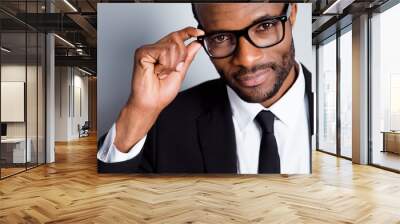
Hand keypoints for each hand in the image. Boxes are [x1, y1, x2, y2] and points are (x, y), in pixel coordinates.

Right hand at [114, 27, 203, 151]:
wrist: (151, 103)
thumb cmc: (161, 92)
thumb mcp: (180, 73)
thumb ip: (187, 57)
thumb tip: (196, 44)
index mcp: (163, 52)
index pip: (177, 36)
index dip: (188, 32)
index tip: (200, 32)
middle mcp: (155, 48)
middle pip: (177, 39)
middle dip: (181, 57)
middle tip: (174, 70)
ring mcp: (148, 49)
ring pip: (171, 46)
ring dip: (172, 64)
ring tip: (162, 74)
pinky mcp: (142, 52)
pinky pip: (163, 52)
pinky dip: (165, 65)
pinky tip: (157, 72)